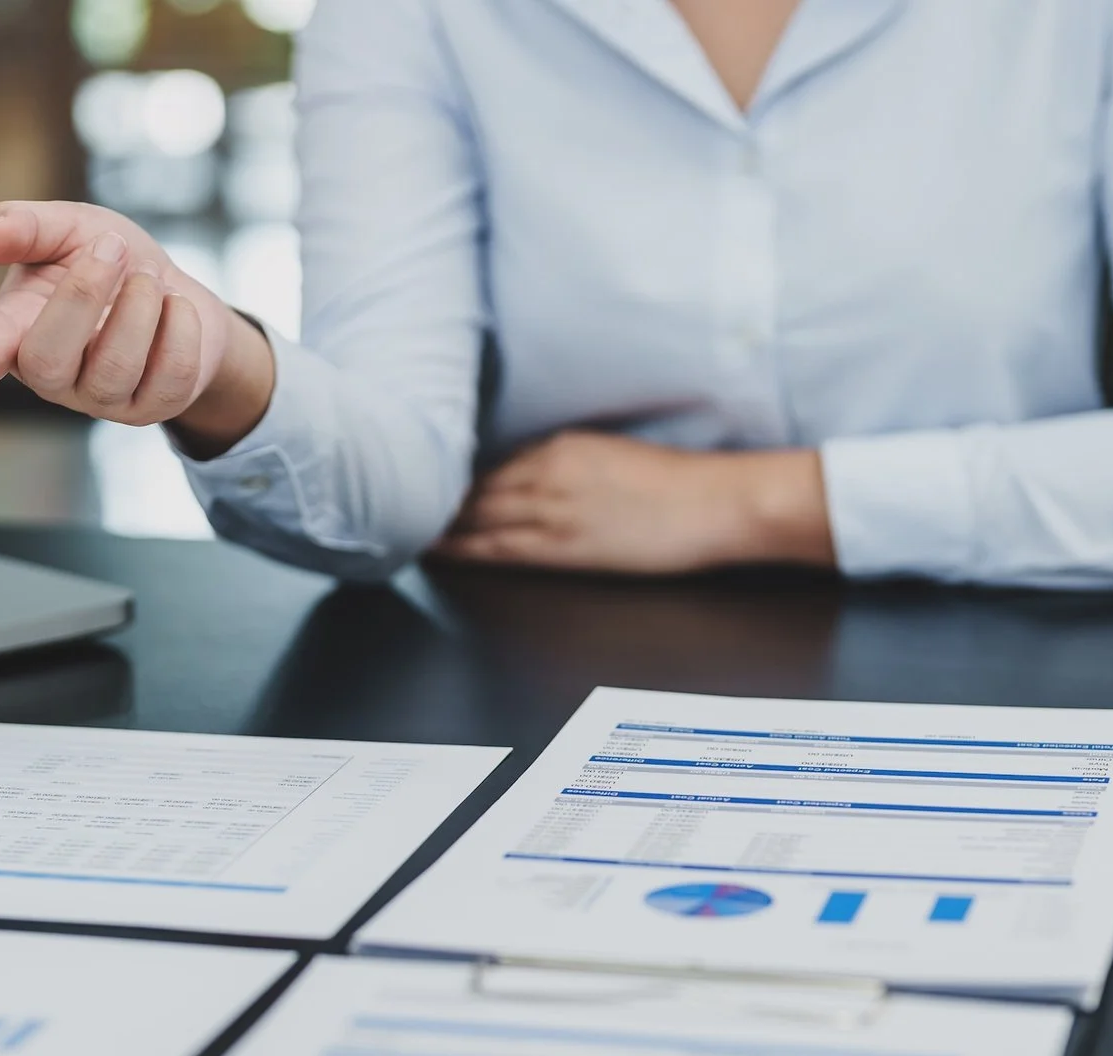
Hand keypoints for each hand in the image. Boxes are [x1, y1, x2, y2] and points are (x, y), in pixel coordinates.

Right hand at [0, 201, 273, 445]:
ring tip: (150, 279)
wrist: (175, 293)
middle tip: (111, 249)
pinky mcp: (151, 408)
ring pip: (115, 367)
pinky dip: (182, 327)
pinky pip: (171, 375)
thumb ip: (29, 225)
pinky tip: (176, 309)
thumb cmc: (110, 261)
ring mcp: (100, 399)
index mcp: (15, 329)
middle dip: (83, 295)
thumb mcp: (71, 227)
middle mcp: (51, 373)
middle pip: (47, 358)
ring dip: (140, 307)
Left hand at [435, 433, 836, 574]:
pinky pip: (498, 547)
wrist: (716, 504)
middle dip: (436, 500)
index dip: (456, 481)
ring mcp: (552, 509)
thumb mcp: (614, 457)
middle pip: (475, 490)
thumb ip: (570, 466)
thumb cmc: (680, 486)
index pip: (492, 466)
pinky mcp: (564, 544)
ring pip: (478, 517)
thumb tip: (538, 482)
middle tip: (397, 509)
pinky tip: (437, 552)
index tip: (429, 485)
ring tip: (404, 532)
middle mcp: (547, 472)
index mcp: (562, 446)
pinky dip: (462, 548)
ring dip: (440, 526)